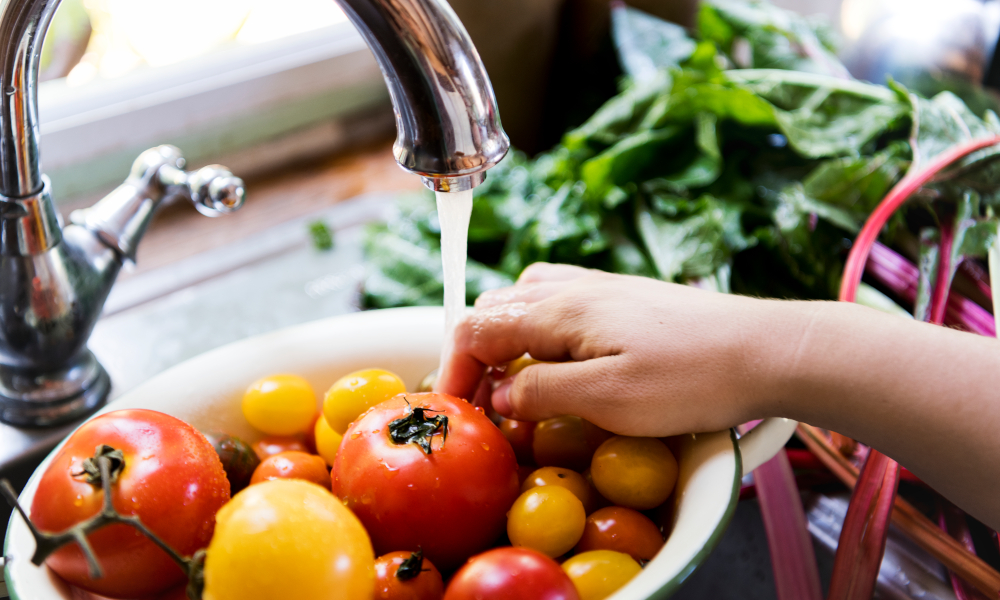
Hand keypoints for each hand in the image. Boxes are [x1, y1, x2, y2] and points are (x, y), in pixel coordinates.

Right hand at [437, 263, 786, 436]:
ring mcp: (601, 289)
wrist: (767, 350)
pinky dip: (538, 330)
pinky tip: (559, 358)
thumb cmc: (693, 379)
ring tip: (514, 383)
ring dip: (505, 339)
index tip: (456, 410)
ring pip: (525, 300)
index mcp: (560, 309)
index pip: (477, 328)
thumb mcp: (610, 399)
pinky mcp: (625, 299)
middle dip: (474, 354)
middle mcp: (573, 289)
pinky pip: (559, 302)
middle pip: (495, 308)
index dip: (454, 370)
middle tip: (484, 404)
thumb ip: (543, 394)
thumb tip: (499, 396)